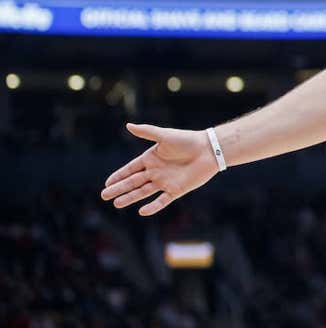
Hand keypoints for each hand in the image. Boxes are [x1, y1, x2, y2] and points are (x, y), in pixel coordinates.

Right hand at [100, 123, 219, 215]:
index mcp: (151, 158)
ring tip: (116, 203)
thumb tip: (128, 125)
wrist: (209, 149)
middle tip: (104, 196)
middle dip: (119, 189)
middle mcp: (156, 171)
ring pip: (143, 192)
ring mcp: (165, 181)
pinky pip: (162, 200)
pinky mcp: (176, 190)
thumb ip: (147, 132)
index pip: (130, 169)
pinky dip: (153, 206)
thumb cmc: (188, 140)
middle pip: (133, 182)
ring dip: (130, 197)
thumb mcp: (165, 135)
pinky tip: (142, 211)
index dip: (119, 176)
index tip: (107, 183)